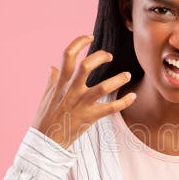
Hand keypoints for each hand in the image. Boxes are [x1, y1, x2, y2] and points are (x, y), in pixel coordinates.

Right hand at [32, 34, 135, 149]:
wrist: (46, 142)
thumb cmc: (46, 118)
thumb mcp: (47, 96)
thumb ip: (52, 80)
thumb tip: (52, 67)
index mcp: (60, 83)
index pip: (68, 55)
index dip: (79, 42)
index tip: (89, 37)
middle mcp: (71, 91)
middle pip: (86, 66)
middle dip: (100, 57)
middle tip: (109, 56)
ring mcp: (81, 104)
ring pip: (103, 87)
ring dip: (118, 79)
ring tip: (127, 75)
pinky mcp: (90, 117)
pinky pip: (110, 108)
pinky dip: (124, 102)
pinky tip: (132, 96)